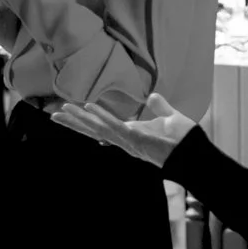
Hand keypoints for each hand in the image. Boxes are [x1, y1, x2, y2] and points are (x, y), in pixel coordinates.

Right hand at [48, 92, 193, 167]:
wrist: (194, 151)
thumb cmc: (182, 139)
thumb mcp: (169, 118)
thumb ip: (160, 108)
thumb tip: (153, 97)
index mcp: (129, 133)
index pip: (102, 127)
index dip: (85, 122)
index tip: (69, 116)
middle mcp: (124, 139)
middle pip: (92, 130)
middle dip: (73, 122)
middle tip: (53, 114)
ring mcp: (127, 140)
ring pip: (97, 128)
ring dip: (79, 118)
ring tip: (61, 110)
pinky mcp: (133, 138)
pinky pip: (112, 126)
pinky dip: (100, 116)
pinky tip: (87, 107)